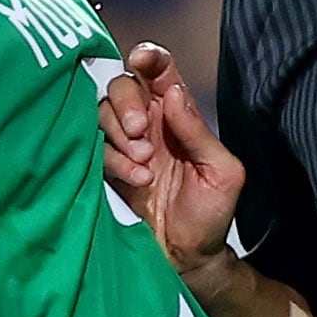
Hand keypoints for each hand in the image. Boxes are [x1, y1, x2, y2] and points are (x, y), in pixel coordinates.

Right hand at [101, 44, 244, 282]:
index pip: (160, 72)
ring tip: (144, 164)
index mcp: (178, 115)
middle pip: (122, 85)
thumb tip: (173, 93)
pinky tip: (138, 179)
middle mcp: (148, 124)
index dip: (149, 58)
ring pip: (102, 112)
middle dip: (126, 102)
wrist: (187, 258)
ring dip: (119, 133)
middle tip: (139, 131)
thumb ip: (198, 132)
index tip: (142, 62)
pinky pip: (95, 148)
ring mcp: (124, 146)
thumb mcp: (222, 172)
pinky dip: (114, 160)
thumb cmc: (211, 215)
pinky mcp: (106, 169)